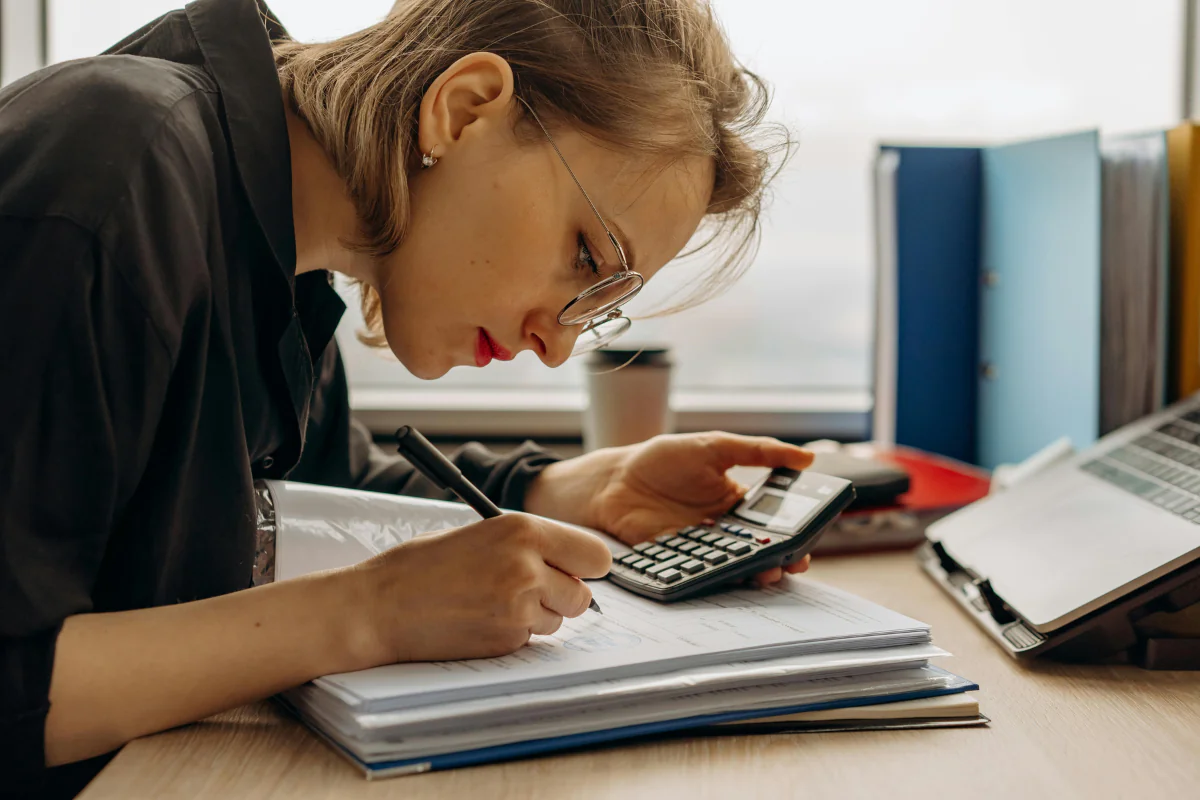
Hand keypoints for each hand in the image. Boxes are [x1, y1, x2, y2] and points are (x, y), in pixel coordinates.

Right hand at [351, 513, 611, 662]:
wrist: (379, 607)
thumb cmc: (421, 566)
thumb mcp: (481, 534)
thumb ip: (527, 544)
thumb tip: (567, 562)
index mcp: (523, 530)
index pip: (595, 555)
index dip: (587, 567)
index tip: (576, 570)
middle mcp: (528, 567)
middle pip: (583, 595)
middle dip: (563, 596)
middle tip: (532, 591)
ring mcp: (518, 608)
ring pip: (558, 621)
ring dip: (537, 617)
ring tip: (492, 602)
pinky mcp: (505, 640)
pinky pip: (529, 640)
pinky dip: (513, 634)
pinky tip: (479, 621)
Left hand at [526, 432, 814, 586]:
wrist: (615, 480)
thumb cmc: (664, 459)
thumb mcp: (715, 446)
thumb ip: (758, 451)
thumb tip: (807, 457)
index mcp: (737, 503)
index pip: (774, 522)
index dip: (794, 533)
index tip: (809, 539)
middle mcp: (723, 530)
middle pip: (759, 549)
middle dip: (780, 558)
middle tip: (793, 562)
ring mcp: (702, 548)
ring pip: (736, 566)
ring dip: (755, 571)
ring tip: (768, 571)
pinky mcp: (679, 561)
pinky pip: (703, 573)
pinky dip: (719, 577)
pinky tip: (729, 574)